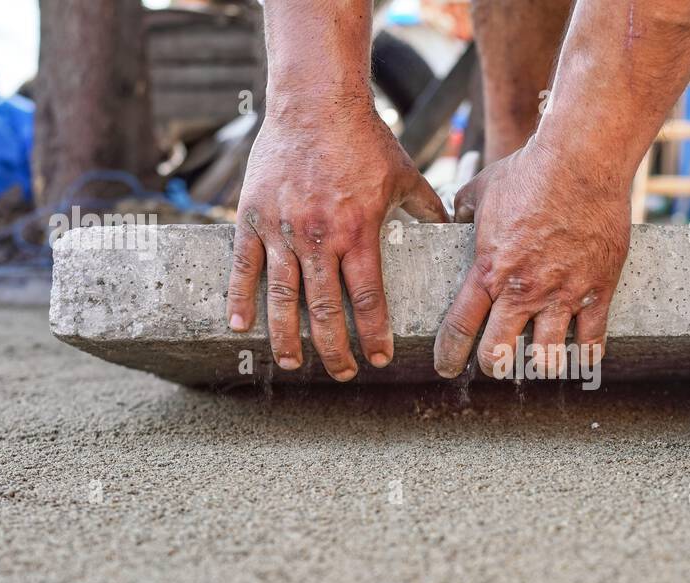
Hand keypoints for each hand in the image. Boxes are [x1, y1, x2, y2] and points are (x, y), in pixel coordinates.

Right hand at [227, 100, 447, 379]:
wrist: (316, 102)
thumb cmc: (365, 139)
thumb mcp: (405, 175)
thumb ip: (427, 208)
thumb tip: (449, 229)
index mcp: (360, 234)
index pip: (368, 300)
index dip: (373, 335)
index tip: (378, 359)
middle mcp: (321, 238)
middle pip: (326, 310)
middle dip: (334, 349)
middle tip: (341, 373)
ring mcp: (284, 230)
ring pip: (284, 298)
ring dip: (287, 337)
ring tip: (290, 364)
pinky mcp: (253, 217)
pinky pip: (244, 266)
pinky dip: (240, 298)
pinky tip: (240, 326)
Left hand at [433, 141, 629, 378]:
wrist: (581, 161)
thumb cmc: (530, 171)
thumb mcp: (482, 189)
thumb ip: (464, 211)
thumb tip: (455, 220)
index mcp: (489, 270)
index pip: (460, 327)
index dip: (450, 356)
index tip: (447, 368)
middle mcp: (523, 290)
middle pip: (499, 354)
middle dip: (494, 365)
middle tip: (497, 362)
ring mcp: (562, 294)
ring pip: (547, 358)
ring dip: (540, 364)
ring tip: (540, 359)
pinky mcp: (597, 291)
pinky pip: (592, 342)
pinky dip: (585, 355)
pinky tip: (581, 355)